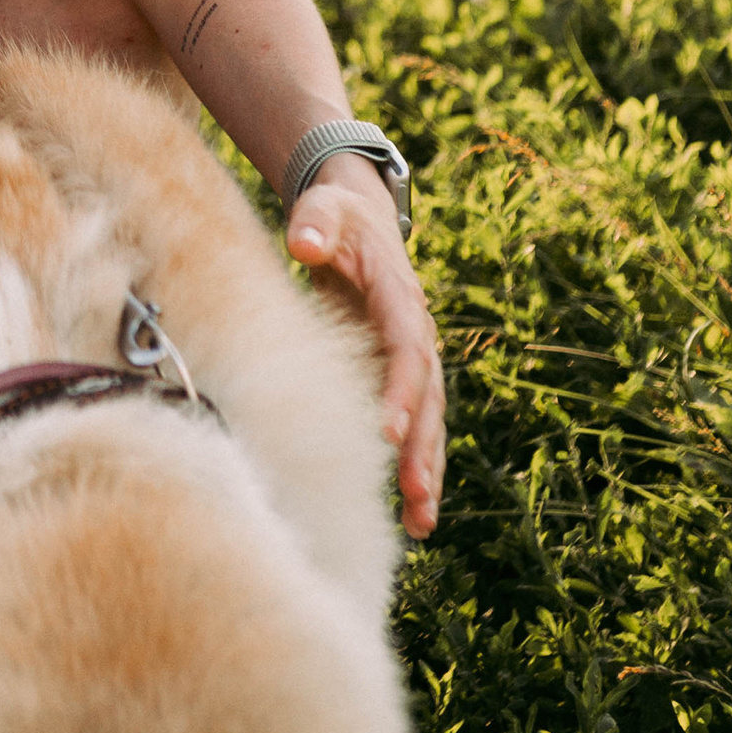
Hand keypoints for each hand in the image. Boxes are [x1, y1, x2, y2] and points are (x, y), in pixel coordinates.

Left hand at [282, 169, 445, 538]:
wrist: (358, 221)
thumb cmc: (335, 217)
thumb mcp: (324, 208)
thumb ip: (316, 221)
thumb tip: (303, 243)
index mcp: (400, 298)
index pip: (408, 348)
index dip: (402, 390)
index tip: (387, 433)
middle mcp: (417, 334)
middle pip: (428, 398)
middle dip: (422, 449)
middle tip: (414, 497)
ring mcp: (412, 360)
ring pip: (428, 423)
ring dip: (426, 472)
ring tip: (420, 524)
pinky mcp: (398, 378)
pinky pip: (412, 429)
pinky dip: (413, 469)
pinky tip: (409, 518)